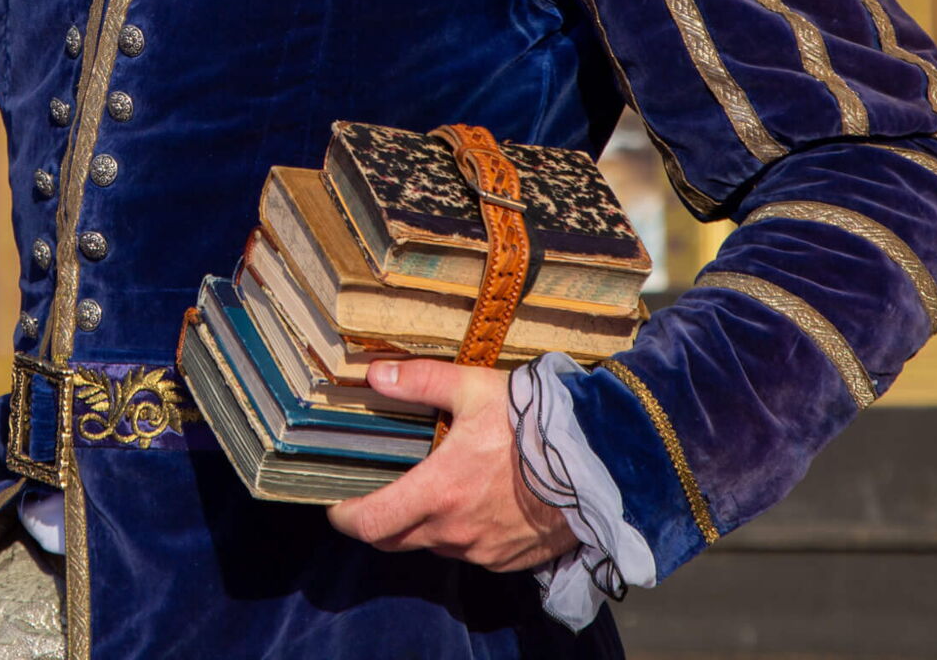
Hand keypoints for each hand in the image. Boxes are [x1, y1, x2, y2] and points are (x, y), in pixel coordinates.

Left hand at [325, 360, 578, 572]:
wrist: (599, 461)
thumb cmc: (533, 423)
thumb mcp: (473, 388)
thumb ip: (420, 381)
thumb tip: (375, 374)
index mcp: (438, 492)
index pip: (371, 524)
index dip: (346, 517)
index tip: (337, 506)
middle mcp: (455, 531)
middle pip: (396, 541)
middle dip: (380, 522)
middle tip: (379, 496)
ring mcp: (483, 550)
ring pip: (435, 545)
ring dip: (426, 525)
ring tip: (436, 490)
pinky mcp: (510, 560)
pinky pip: (472, 553)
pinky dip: (463, 533)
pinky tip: (477, 503)